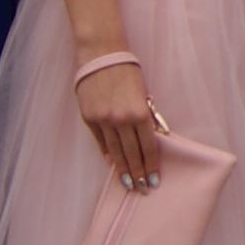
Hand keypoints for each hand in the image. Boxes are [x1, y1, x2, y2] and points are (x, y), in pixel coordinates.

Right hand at [77, 56, 160, 187]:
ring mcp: (103, 120)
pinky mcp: (88, 118)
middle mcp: (121, 119)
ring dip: (122, 170)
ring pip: (115, 152)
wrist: (100, 55)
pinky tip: (112, 164)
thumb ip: (149, 116)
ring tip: (128, 184)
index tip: (154, 179)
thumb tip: (156, 138)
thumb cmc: (127, 71)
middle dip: (138, 174)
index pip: (148, 146)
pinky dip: (107, 153)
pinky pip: (100, 141)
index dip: (151, 165)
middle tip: (142, 190)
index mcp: (139, 112)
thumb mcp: (143, 93)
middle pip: (131, 154)